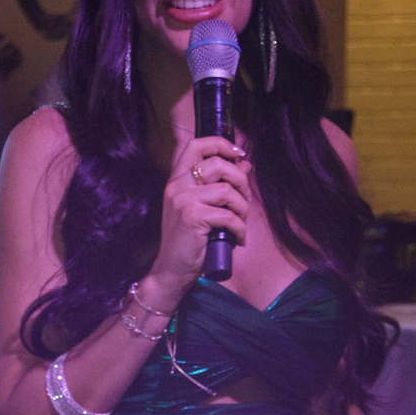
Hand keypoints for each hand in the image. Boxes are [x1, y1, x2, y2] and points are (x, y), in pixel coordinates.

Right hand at [152, 100, 249, 299]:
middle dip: (240, 181)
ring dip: (242, 207)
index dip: (221, 144)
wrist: (171, 270)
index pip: (196, 145)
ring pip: (227, 190)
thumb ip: (219, 184)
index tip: (238, 155)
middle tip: (244, 200)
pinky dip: (240, 228)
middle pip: (218, 165)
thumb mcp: (201, 207)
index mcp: (177, 180)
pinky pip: (228, 215)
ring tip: (241, 222)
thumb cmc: (188, 240)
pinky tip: (238, 238)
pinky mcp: (192, 218)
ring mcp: (183, 201)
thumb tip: (244, 163)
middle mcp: (177, 186)